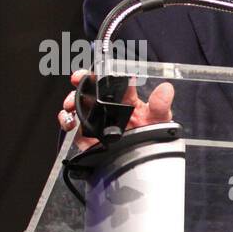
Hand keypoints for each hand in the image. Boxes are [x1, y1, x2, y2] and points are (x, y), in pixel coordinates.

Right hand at [58, 69, 174, 151]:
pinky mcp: (86, 132)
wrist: (139, 161)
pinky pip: (71, 122)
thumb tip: (166, 89)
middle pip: (91, 88)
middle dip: (82, 80)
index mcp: (126, 99)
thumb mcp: (159, 119)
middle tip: (79, 78)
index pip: (114, 80)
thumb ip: (160, 105)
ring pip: (78, 102)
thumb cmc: (150, 137)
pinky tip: (70, 121)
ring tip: (71, 102)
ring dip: (71, 99)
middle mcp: (108, 106)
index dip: (106, 71)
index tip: (102, 69)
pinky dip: (66, 119)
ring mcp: (96, 118)